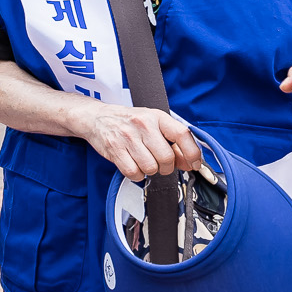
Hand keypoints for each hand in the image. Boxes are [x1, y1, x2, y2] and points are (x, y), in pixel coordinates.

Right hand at [80, 104, 201, 179]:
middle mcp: (142, 125)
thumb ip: (172, 140)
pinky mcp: (114, 150)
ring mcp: (127, 137)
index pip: (182, 134)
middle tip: (160, 163)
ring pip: (151, 168)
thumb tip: (190, 162)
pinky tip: (133, 164)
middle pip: (167, 157)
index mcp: (156, 116)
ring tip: (144, 161)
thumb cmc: (128, 121)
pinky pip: (134, 173)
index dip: (192, 153)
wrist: (96, 117)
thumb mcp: (152, 123)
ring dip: (150, 170)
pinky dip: (137, 174)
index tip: (194, 164)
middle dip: (167, 167)